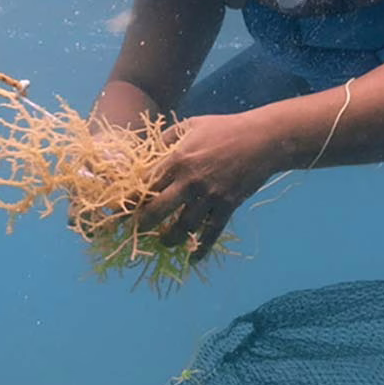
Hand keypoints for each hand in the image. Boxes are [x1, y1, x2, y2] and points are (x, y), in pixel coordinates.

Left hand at [138, 113, 283, 262]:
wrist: (262, 139)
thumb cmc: (224, 128)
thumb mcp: (190, 125)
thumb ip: (166, 139)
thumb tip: (145, 152)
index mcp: (178, 158)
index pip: (146, 184)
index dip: (131, 199)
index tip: (121, 210)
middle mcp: (190, 180)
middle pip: (159, 210)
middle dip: (144, 223)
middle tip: (138, 230)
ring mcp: (210, 196)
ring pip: (183, 226)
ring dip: (169, 239)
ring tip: (163, 242)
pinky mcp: (227, 206)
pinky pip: (212, 233)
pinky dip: (201, 249)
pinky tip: (192, 259)